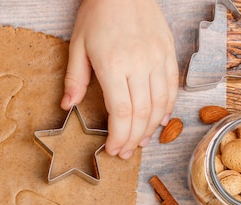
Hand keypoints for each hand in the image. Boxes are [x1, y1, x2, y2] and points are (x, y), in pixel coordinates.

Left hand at [61, 0, 178, 158]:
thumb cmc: (97, 14)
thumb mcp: (77, 45)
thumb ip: (74, 79)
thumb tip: (68, 107)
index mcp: (113, 65)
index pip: (121, 112)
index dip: (118, 136)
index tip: (111, 149)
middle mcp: (139, 64)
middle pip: (141, 114)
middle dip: (132, 139)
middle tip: (123, 153)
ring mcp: (158, 59)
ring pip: (160, 104)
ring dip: (150, 129)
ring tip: (138, 142)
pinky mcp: (169, 53)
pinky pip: (172, 88)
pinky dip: (167, 108)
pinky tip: (158, 121)